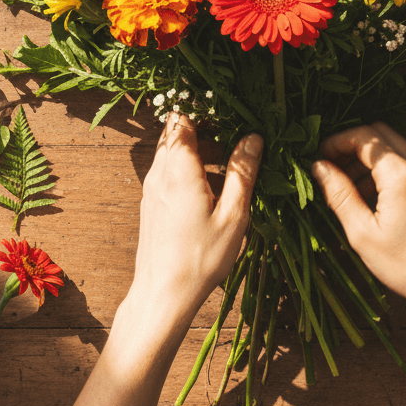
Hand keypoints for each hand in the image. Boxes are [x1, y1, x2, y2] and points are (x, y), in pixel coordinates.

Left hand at [129, 113, 262, 327]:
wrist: (162, 295)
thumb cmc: (200, 258)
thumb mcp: (233, 215)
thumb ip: (242, 172)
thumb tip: (253, 137)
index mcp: (179, 169)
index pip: (182, 117)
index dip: (205, 110)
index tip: (231, 116)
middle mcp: (159, 172)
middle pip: (177, 132)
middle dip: (207, 129)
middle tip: (237, 141)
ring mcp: (152, 188)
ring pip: (173, 153)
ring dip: (201, 152)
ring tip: (231, 169)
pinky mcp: (152, 203)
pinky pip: (170, 172)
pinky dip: (191, 170)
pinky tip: (215, 192)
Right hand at [311, 123, 405, 320]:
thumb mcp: (363, 233)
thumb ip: (339, 194)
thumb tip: (319, 167)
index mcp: (402, 176)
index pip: (364, 137)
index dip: (337, 142)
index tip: (321, 157)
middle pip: (380, 133)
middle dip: (352, 146)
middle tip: (333, 167)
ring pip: (395, 147)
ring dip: (369, 159)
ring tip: (350, 188)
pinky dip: (387, 170)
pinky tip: (374, 197)